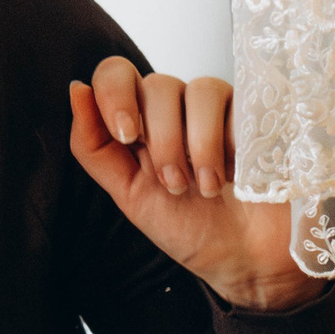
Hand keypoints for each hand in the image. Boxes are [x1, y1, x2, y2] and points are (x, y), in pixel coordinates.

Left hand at [69, 57, 324, 312]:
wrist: (245, 258)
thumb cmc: (188, 229)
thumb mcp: (129, 195)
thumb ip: (94, 147)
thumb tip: (76, 89)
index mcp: (140, 122)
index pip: (117, 74)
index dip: (117, 94)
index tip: (127, 135)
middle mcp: (177, 109)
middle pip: (158, 85)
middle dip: (163, 139)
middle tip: (176, 184)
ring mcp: (219, 110)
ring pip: (200, 90)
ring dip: (200, 144)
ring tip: (210, 187)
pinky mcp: (257, 115)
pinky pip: (241, 104)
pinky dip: (234, 142)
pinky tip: (239, 174)